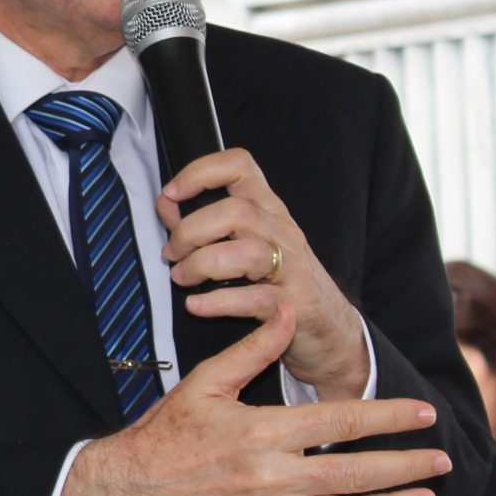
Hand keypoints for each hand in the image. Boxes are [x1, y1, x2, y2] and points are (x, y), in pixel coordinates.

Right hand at [56, 308, 449, 495]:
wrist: (132, 489)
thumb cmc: (168, 432)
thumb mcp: (205, 382)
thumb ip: (252, 349)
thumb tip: (287, 311)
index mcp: (262, 432)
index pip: (342, 422)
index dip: (389, 417)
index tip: (424, 414)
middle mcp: (272, 478)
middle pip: (356, 474)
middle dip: (406, 467)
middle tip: (442, 460)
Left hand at [158, 148, 368, 397]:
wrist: (330, 329)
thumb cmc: (281, 281)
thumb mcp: (245, 244)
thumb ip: (201, 223)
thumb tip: (165, 202)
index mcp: (269, 210)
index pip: (240, 166)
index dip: (201, 172)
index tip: (172, 193)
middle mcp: (283, 232)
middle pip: (235, 212)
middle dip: (191, 231)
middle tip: (173, 253)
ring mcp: (293, 268)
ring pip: (246, 253)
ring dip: (201, 265)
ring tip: (183, 278)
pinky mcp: (294, 305)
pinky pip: (253, 299)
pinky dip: (217, 302)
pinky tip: (196, 305)